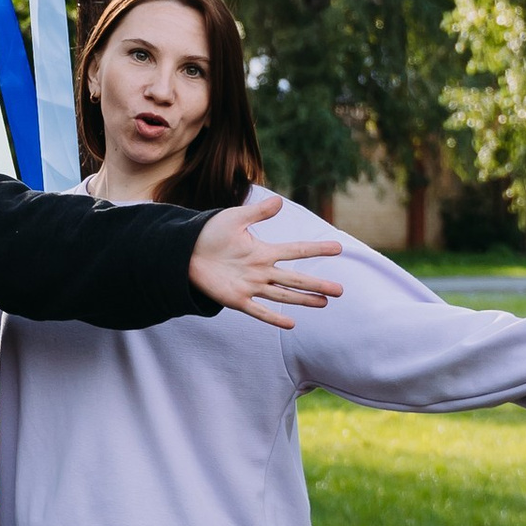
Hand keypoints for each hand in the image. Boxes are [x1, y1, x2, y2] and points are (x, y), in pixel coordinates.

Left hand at [188, 190, 344, 331]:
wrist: (185, 251)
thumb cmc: (210, 233)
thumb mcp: (234, 218)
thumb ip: (257, 212)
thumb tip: (279, 200)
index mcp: (263, 251)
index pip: (296, 250)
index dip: (316, 248)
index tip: (338, 247)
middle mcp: (261, 271)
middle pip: (295, 279)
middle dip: (317, 284)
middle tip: (340, 290)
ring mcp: (250, 286)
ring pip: (282, 295)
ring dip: (303, 300)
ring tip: (324, 303)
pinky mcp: (236, 299)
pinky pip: (258, 310)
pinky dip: (273, 318)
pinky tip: (291, 324)